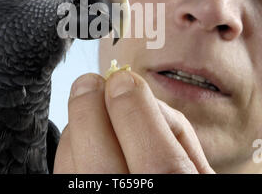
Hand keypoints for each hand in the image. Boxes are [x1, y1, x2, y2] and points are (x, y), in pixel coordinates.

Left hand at [53, 70, 214, 173]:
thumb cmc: (183, 181)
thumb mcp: (198, 168)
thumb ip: (172, 130)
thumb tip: (131, 93)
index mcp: (176, 189)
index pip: (149, 147)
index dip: (129, 102)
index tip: (121, 79)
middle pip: (98, 159)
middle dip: (90, 107)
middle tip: (91, 82)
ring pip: (73, 166)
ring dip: (79, 128)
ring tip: (95, 114)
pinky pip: (64, 177)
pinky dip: (70, 149)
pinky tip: (87, 141)